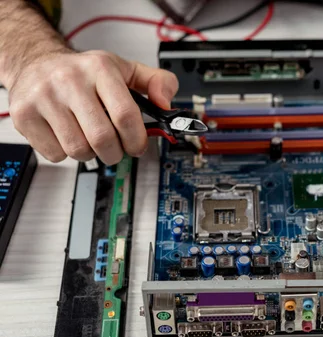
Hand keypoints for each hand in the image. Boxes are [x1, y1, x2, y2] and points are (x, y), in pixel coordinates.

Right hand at [7, 50, 177, 163]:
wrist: (37, 63)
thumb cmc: (85, 73)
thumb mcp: (125, 69)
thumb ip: (157, 83)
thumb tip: (167, 105)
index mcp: (100, 68)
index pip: (125, 115)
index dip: (136, 139)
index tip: (138, 146)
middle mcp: (69, 80)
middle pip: (102, 139)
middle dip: (116, 152)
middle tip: (115, 149)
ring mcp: (44, 97)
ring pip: (79, 150)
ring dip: (91, 154)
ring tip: (90, 139)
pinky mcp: (24, 115)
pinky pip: (55, 155)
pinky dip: (66, 154)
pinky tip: (67, 136)